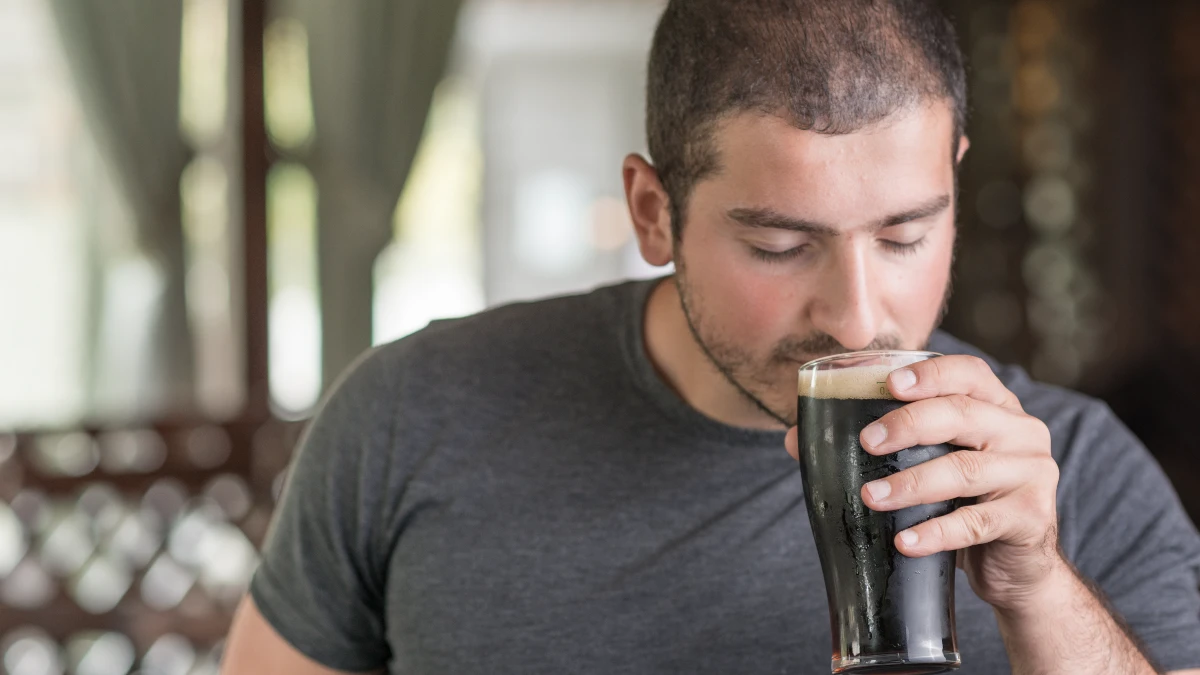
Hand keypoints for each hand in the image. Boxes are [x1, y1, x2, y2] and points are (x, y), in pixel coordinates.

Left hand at [785, 355, 1064, 611]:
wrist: (1016, 566)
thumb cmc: (961, 502)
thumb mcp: (926, 465)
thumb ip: (875, 447)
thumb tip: (794, 439)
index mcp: (995, 407)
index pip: (969, 373)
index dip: (930, 374)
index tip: (889, 384)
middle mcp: (1021, 432)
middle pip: (963, 415)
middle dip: (909, 424)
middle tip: (866, 442)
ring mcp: (1031, 474)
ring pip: (965, 471)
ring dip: (911, 483)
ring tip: (870, 497)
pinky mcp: (1031, 518)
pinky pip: (977, 523)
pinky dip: (936, 532)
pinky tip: (904, 541)